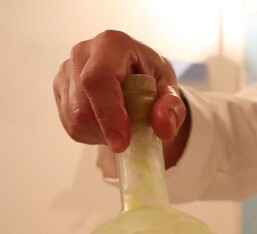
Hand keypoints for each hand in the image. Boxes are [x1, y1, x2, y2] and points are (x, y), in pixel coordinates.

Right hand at [53, 30, 186, 153]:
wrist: (135, 76)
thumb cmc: (151, 79)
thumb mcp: (169, 90)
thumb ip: (173, 107)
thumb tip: (163, 126)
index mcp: (111, 44)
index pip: (98, 80)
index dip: (108, 114)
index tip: (121, 143)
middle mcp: (82, 53)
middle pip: (82, 106)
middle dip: (106, 130)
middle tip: (129, 136)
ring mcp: (66, 71)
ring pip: (74, 119)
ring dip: (100, 134)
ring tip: (119, 124)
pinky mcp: (60, 90)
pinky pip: (71, 125)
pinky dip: (91, 134)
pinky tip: (106, 124)